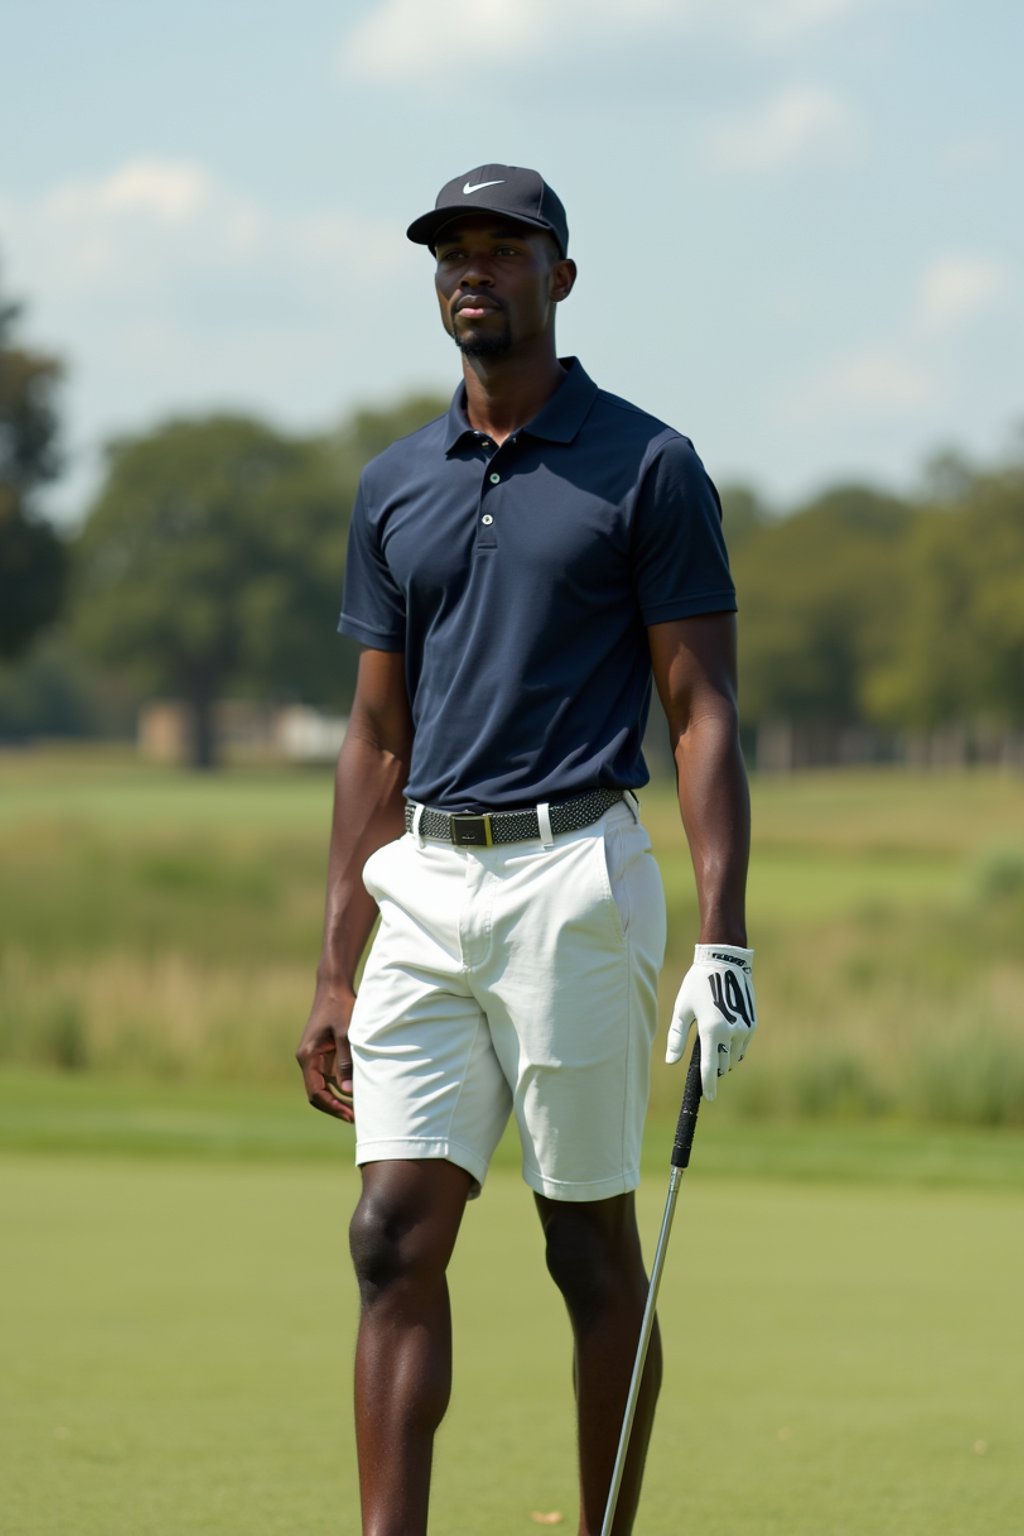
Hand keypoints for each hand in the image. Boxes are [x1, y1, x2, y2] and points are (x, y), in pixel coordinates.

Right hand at [296, 985, 355, 1122]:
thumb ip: (346, 1062)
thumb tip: (348, 1092)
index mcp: (307, 1057)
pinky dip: (339, 1087)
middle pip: (317, 1094)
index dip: (332, 1107)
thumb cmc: (340, 1007)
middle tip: (355, 1118)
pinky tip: (354, 1092)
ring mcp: (314, 1057)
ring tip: (357, 1110)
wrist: (333, 986)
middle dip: (334, 1107)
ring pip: (323, 1086)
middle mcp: (307, 1059)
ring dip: (337, 1099)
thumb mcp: (346, 1034)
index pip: (315, 1093)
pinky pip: (328, 1076)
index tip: (350, 1115)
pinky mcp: (322, 1052)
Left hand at [666, 944, 755, 1100]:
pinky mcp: (752, 1023)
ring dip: (723, 1056)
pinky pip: (742, 1045)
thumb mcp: (682, 1009)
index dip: (709, 1085)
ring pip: (734, 1057)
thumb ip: (677, 1038)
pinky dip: (733, 1046)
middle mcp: (732, 1033)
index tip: (709, 1098)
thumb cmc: (697, 984)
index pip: (710, 1067)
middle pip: (723, 1065)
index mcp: (712, 1031)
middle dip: (713, 1067)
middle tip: (701, 1055)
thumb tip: (671, 1062)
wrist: (725, 961)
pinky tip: (723, 1034)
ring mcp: (745, 1029)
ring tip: (711, 1040)